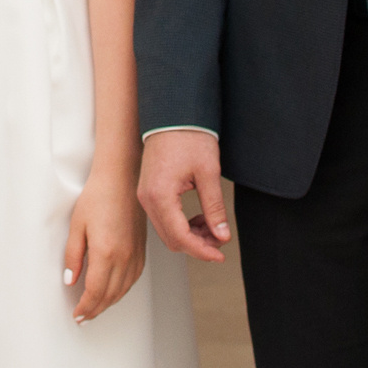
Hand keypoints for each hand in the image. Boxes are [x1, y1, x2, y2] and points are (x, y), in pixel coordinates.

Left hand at [64, 170, 145, 322]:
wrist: (122, 178)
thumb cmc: (98, 196)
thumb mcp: (76, 226)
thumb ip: (73, 256)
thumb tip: (70, 280)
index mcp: (105, 253)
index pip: (95, 292)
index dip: (85, 307)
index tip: (77, 314)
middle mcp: (124, 257)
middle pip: (110, 295)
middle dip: (95, 310)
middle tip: (83, 317)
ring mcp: (135, 254)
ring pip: (123, 290)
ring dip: (108, 303)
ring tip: (95, 309)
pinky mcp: (141, 249)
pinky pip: (133, 279)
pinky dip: (122, 291)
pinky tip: (114, 291)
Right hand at [137, 130, 231, 262]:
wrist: (173, 113)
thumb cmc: (188, 136)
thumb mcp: (208, 173)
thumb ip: (214, 208)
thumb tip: (222, 235)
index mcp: (160, 195)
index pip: (181, 237)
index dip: (202, 250)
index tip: (220, 254)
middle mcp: (147, 198)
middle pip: (172, 238)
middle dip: (198, 244)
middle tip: (221, 239)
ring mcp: (146, 195)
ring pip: (167, 230)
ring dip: (190, 236)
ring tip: (213, 227)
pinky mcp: (149, 191)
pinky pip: (164, 218)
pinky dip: (182, 224)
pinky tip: (199, 218)